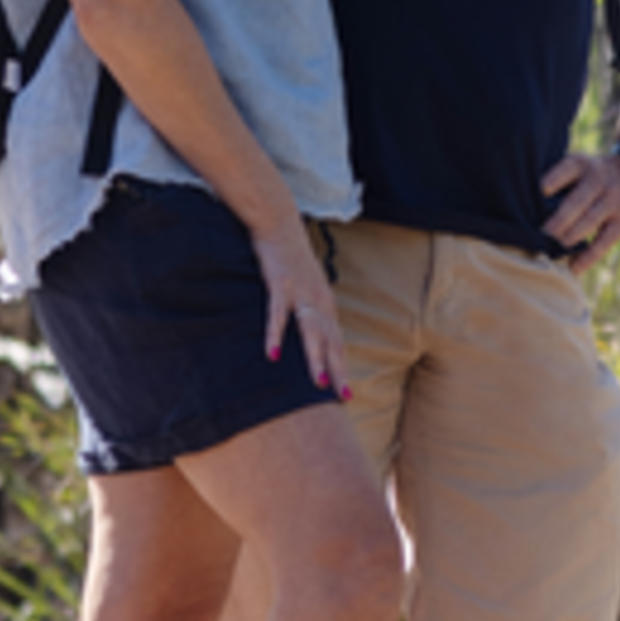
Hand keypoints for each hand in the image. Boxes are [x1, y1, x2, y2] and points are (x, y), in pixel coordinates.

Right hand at [250, 218, 349, 396]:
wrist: (279, 222)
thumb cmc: (290, 257)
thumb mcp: (305, 285)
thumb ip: (309, 307)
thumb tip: (310, 331)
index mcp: (325, 304)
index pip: (337, 341)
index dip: (342, 367)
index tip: (346, 393)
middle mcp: (319, 301)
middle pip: (331, 341)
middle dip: (338, 371)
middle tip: (344, 398)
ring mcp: (301, 293)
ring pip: (311, 331)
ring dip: (316, 358)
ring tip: (319, 383)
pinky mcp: (280, 284)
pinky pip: (278, 315)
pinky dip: (275, 335)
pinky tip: (273, 355)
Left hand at [539, 144, 619, 273]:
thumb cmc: (601, 175)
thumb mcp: (586, 166)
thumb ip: (563, 178)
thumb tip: (527, 202)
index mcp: (586, 165)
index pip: (568, 169)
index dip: (554, 179)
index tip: (541, 191)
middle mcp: (601, 180)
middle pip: (575, 203)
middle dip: (555, 222)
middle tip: (538, 237)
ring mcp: (616, 201)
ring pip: (587, 223)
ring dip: (567, 239)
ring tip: (550, 251)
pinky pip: (604, 242)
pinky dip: (587, 257)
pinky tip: (574, 268)